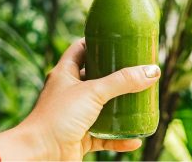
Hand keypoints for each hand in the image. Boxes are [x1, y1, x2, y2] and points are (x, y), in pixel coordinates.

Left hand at [19, 38, 160, 160]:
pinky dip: (120, 137)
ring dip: (120, 106)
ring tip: (140, 99)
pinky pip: (105, 135)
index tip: (117, 40)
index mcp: (66, 73)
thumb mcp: (93, 92)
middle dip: (116, 75)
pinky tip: (135, 138)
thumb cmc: (57, 117)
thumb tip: (152, 71)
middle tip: (136, 70)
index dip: (97, 42)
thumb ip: (122, 81)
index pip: (81, 49)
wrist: (39, 155)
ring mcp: (75, 115)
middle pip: (96, 77)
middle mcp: (70, 92)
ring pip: (103, 107)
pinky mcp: (81, 137)